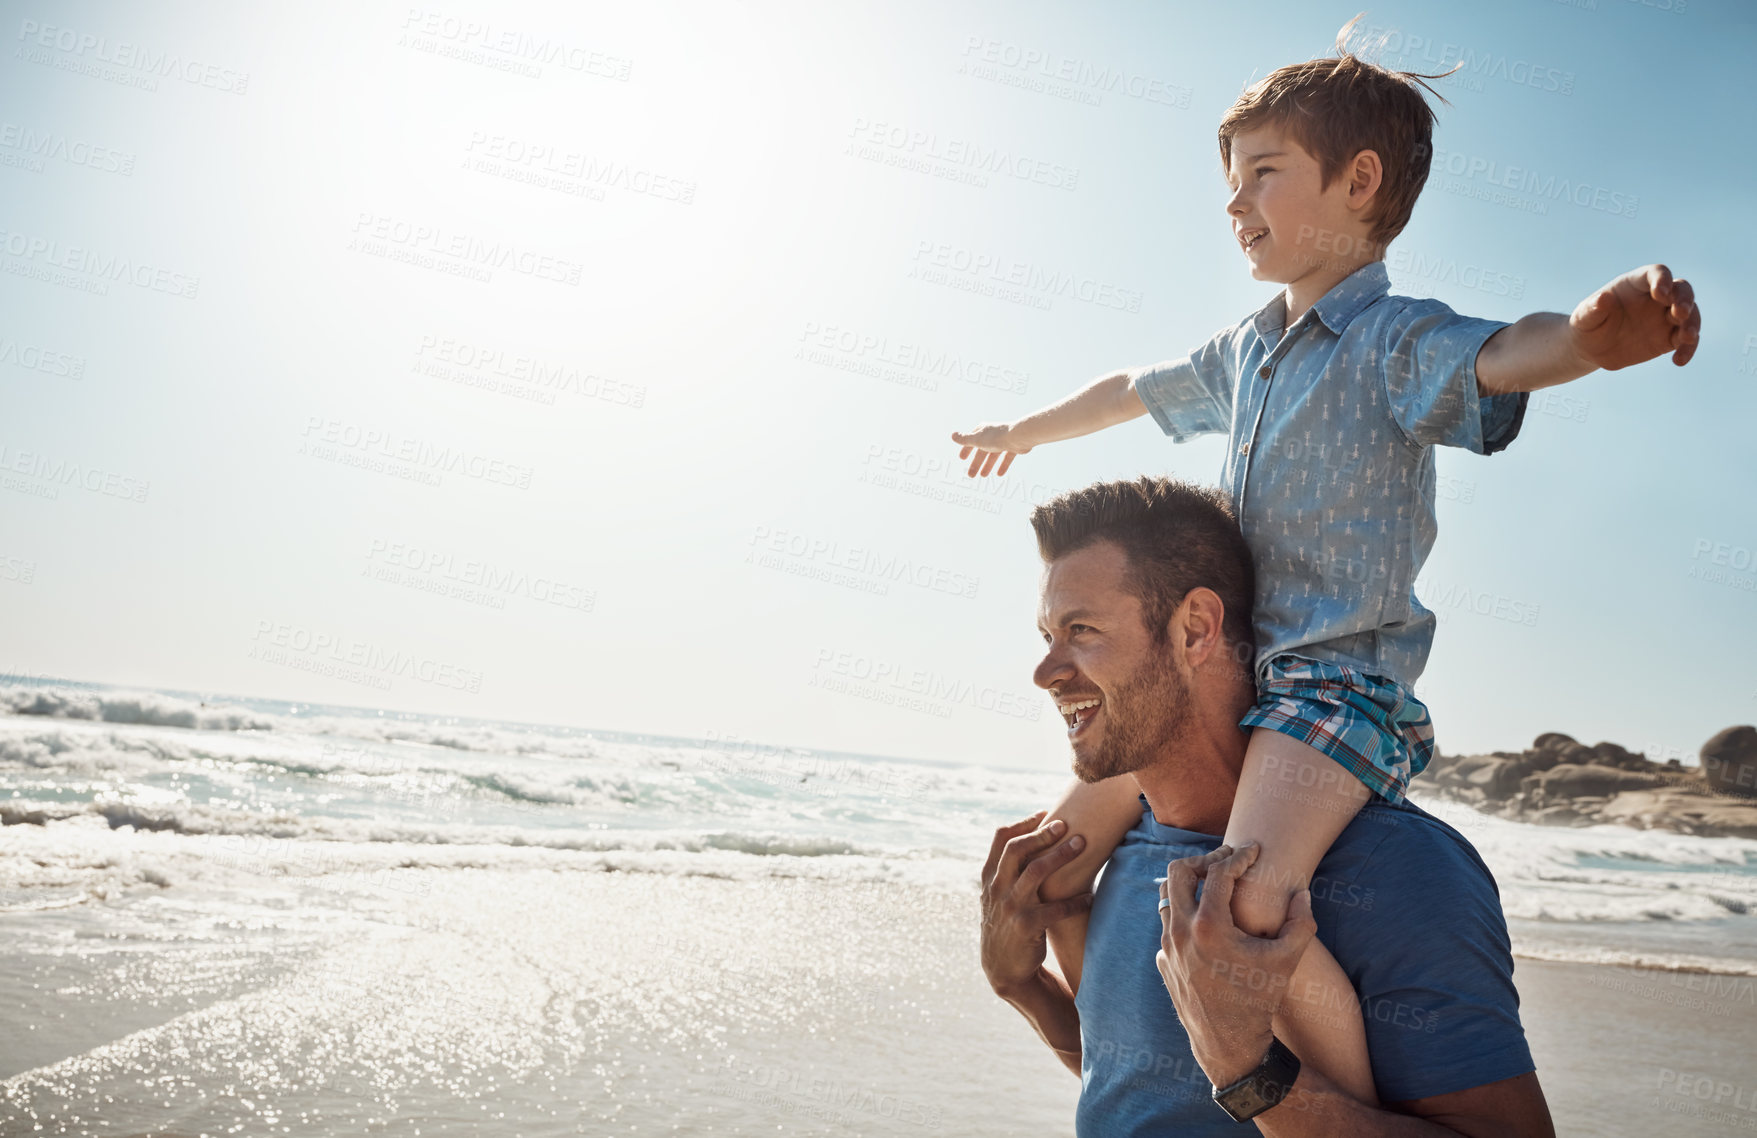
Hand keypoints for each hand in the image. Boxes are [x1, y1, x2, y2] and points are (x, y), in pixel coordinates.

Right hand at [951, 423, 1028, 476]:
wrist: (1018, 437)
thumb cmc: (996, 437)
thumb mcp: (977, 440)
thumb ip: (965, 439)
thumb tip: (953, 435)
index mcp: (983, 431)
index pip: (971, 440)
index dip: (966, 449)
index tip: (962, 458)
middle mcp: (993, 434)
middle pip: (982, 450)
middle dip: (976, 463)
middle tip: (971, 475)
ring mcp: (1003, 440)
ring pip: (993, 455)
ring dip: (987, 465)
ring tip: (983, 476)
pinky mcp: (1014, 447)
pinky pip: (1006, 457)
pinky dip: (1002, 465)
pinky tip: (999, 474)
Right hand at [980, 812, 1091, 996]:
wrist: (1002, 969)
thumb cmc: (1007, 925)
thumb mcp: (997, 897)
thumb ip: (1007, 872)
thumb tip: (1034, 838)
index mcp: (989, 878)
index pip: (1000, 839)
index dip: (1023, 823)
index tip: (1045, 814)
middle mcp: (996, 889)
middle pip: (1016, 850)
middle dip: (1042, 834)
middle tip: (1065, 824)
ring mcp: (1009, 908)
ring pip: (1035, 872)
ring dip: (1061, 855)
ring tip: (1082, 844)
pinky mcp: (1026, 927)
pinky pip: (1055, 908)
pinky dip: (1076, 901)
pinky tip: (1090, 896)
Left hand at [1155, 842, 1318, 1087]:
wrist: (1229, 1042)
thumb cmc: (1260, 999)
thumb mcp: (1287, 960)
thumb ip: (1300, 922)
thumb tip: (1302, 893)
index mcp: (1209, 926)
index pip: (1219, 872)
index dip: (1239, 855)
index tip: (1254, 850)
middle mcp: (1180, 931)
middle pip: (1178, 872)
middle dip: (1204, 860)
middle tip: (1228, 861)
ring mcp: (1166, 946)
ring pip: (1167, 897)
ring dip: (1191, 885)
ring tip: (1216, 885)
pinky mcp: (1162, 960)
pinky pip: (1168, 925)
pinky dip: (1185, 913)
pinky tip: (1208, 921)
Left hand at [1570, 263, 1700, 369]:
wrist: (1592, 348)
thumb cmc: (1588, 325)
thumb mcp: (1584, 317)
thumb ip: (1593, 308)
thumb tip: (1603, 298)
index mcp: (1636, 284)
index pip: (1656, 273)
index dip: (1662, 279)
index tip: (1660, 293)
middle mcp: (1657, 297)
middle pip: (1682, 290)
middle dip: (1685, 299)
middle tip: (1681, 312)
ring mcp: (1666, 317)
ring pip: (1690, 314)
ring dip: (1692, 324)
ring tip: (1687, 338)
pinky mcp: (1670, 338)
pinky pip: (1686, 340)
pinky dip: (1688, 348)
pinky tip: (1679, 361)